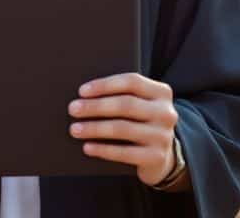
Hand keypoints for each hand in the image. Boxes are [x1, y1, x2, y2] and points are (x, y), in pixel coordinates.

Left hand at [70, 73, 178, 187]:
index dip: (105, 85)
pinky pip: (125, 153)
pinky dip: (103, 149)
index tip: (82, 91)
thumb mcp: (139, 105)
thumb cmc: (140, 123)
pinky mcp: (156, 157)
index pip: (132, 82)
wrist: (161, 157)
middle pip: (126, 104)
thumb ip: (121, 96)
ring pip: (123, 128)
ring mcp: (163, 136)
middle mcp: (166, 113)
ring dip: (94, 128)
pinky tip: (87, 147)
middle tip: (73, 109)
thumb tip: (84, 96)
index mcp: (161, 93)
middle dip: (95, 106)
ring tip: (75, 129)